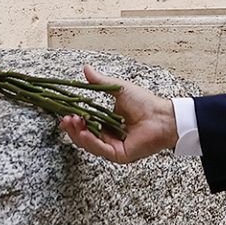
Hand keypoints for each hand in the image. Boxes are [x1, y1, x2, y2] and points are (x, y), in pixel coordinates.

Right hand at [59, 65, 178, 163]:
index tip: (63, 114)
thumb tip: (86, 69)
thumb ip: (99, 82)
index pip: (85, 126)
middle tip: (66, 118)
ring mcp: (113, 147)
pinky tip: (83, 133)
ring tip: (72, 123)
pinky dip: (91, 141)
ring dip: (78, 134)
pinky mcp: (119, 155)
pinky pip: (101, 150)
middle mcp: (109, 137)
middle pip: (84, 137)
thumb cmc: (145, 103)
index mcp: (107, 124)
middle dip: (72, 129)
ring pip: (90, 145)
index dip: (73, 121)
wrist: (162, 115)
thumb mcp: (118, 89)